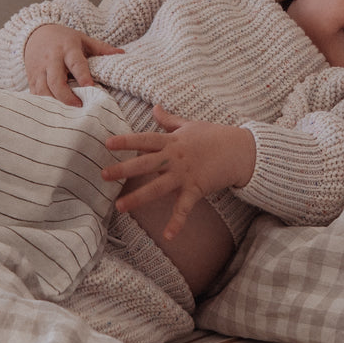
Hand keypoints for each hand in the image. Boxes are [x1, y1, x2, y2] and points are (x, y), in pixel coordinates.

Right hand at [23, 24, 123, 106]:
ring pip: (43, 90)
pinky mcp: (31, 78)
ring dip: (55, 103)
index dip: (83, 76)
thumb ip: (101, 48)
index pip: (76, 63)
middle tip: (79, 106)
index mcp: (67, 49)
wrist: (35, 34)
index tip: (90, 88)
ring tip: (67, 113)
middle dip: (67, 96)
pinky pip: (36, 94)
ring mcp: (39, 70)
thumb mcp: (83, 39)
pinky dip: (44, 104)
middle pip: (56, 81)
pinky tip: (54, 112)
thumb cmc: (64, 39)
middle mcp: (51, 59)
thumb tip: (121, 53)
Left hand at [103, 106, 256, 240]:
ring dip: (138, 197)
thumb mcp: (190, 125)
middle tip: (103, 175)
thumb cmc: (215, 136)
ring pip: (157, 187)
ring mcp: (185, 174)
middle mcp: (175, 158)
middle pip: (145, 163)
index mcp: (172, 141)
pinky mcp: (196, 188)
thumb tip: (155, 107)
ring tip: (120, 206)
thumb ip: (169, 120)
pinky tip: (168, 235)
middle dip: (123, 169)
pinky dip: (177, 221)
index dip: (126, 141)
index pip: (144, 139)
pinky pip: (184, 207)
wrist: (240, 150)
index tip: (107, 143)